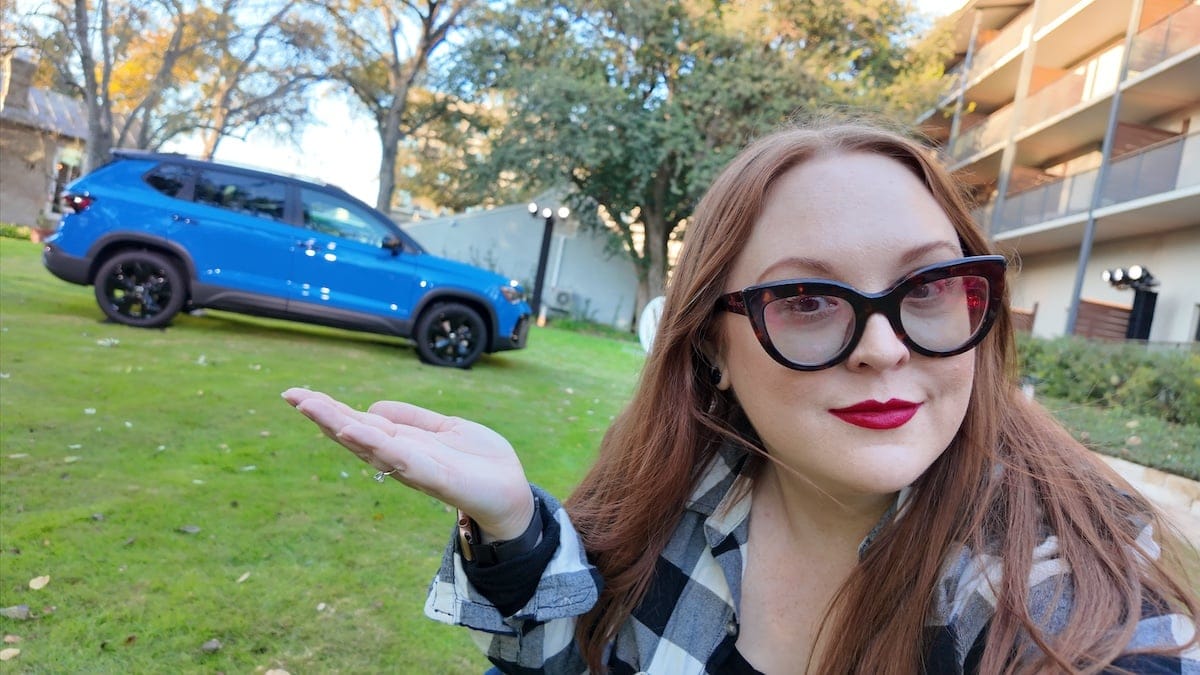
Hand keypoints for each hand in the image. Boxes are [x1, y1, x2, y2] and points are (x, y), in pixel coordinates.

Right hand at [281, 388, 534, 540]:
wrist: (512, 494)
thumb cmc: (481, 463)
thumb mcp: (446, 428)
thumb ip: (413, 418)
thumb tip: (372, 406)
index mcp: (403, 443)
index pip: (360, 423)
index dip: (330, 409)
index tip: (298, 394)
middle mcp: (401, 457)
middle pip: (355, 433)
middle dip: (324, 415)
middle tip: (291, 395)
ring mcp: (415, 468)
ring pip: (370, 445)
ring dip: (340, 426)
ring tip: (312, 407)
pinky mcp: (436, 477)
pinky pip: (401, 459)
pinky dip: (377, 444)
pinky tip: (355, 429)